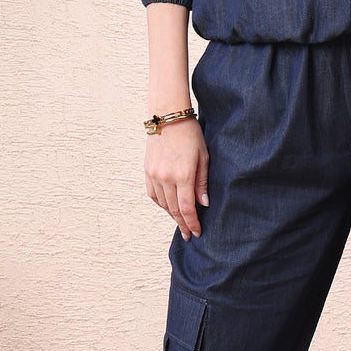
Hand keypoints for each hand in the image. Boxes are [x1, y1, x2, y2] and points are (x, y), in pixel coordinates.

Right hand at [145, 118, 208, 240]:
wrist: (167, 116)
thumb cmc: (190, 134)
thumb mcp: (203, 157)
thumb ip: (202, 182)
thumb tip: (203, 204)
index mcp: (182, 175)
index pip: (186, 208)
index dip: (192, 222)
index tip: (197, 233)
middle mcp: (166, 177)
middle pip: (174, 209)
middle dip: (182, 223)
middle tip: (189, 234)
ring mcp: (154, 175)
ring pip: (162, 203)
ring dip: (172, 215)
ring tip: (181, 222)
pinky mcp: (147, 171)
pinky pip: (153, 194)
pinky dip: (161, 203)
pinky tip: (168, 207)